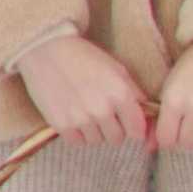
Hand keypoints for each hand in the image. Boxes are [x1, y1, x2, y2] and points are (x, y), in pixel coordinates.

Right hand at [18, 32, 153, 143]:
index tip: (128, 123)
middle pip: (117, 138)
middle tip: (103, 111)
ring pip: (97, 140)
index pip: (137, 131)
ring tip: (85, 109)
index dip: (134, 127)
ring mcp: (81, 119)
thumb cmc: (83, 55)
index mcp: (121, 94)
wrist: (46, 50)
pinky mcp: (62, 125)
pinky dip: (77, 132)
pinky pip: (78, 141)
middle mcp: (103, 110)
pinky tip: (72, 113)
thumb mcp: (116, 68)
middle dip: (114, 127)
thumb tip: (146, 112)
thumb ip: (134, 92)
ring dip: (94, 130)